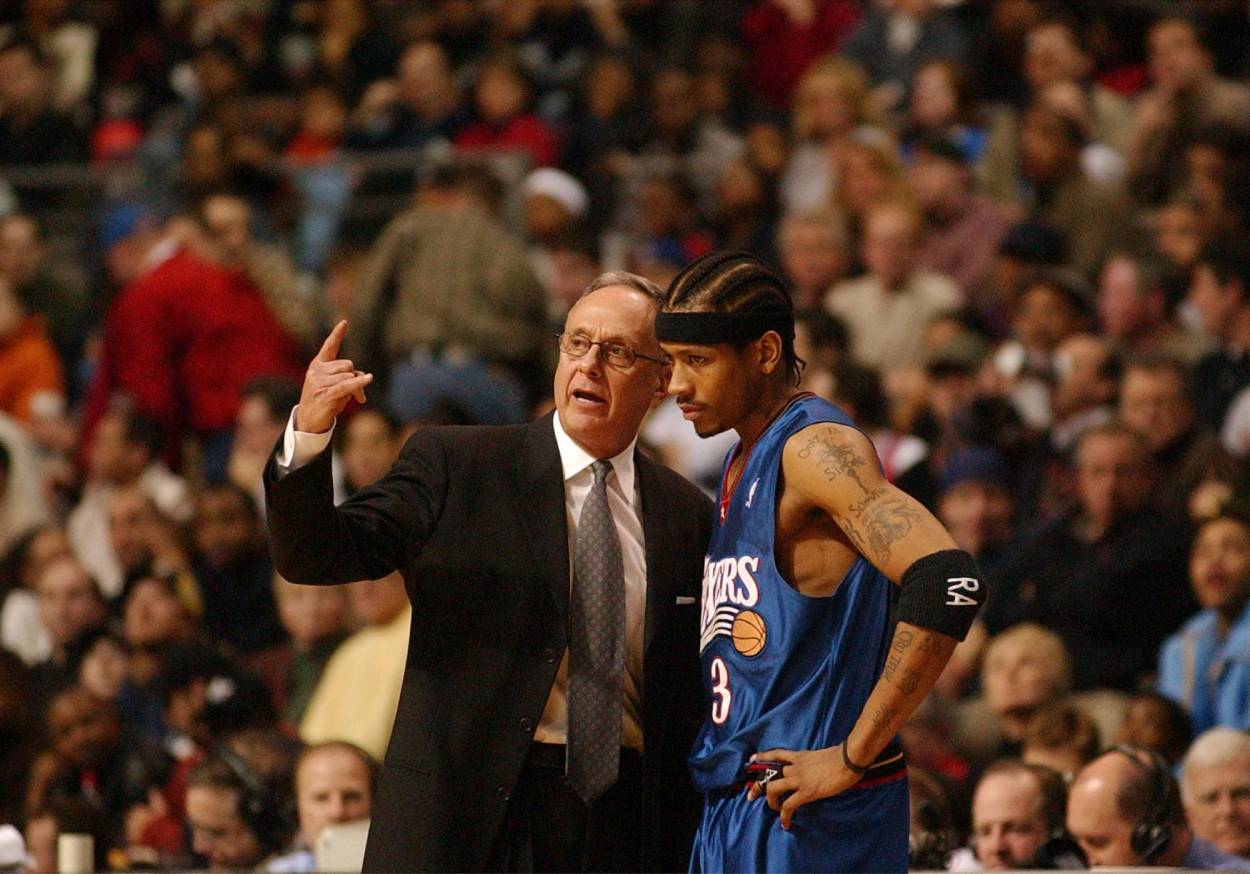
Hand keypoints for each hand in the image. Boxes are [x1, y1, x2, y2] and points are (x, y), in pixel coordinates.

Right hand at [297, 320, 371, 432]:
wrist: (309, 421)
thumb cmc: (324, 400)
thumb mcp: (335, 385)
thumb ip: (349, 377)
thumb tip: (364, 378)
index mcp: (317, 364)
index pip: (329, 346)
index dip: (337, 334)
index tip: (345, 322)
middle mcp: (316, 370)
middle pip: (348, 365)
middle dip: (356, 377)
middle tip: (356, 393)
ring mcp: (318, 382)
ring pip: (349, 376)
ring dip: (357, 388)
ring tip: (352, 399)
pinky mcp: (325, 394)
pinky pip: (347, 386)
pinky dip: (359, 384)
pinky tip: (368, 379)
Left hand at [746, 746, 861, 829]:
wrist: (849, 759)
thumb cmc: (842, 756)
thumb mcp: (822, 755)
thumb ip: (813, 762)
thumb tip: (815, 769)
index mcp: (800, 756)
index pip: (776, 754)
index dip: (762, 756)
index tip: (751, 759)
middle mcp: (795, 766)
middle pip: (769, 774)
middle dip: (757, 786)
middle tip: (751, 796)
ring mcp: (799, 779)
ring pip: (773, 789)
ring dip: (771, 802)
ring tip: (775, 810)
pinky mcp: (807, 792)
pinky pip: (789, 805)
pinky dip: (785, 816)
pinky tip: (786, 824)